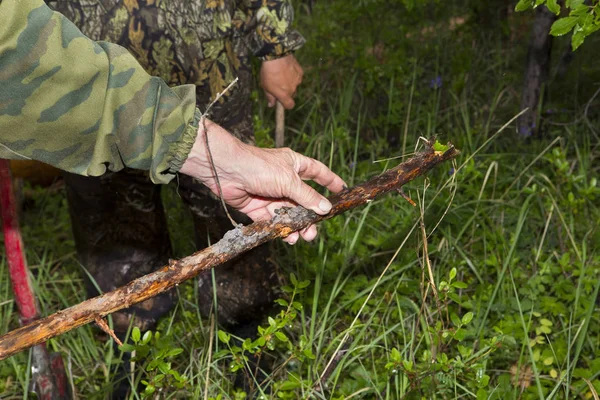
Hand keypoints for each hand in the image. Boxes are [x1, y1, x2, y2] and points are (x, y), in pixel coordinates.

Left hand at [180, 119, 345, 243]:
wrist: (226, 172)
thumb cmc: (259, 167)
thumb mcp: (288, 181)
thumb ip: (307, 196)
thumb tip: (326, 208)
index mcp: (294, 165)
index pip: (318, 173)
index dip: (331, 182)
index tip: (343, 192)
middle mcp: (284, 180)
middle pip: (304, 200)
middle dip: (310, 216)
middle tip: (314, 231)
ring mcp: (271, 194)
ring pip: (289, 214)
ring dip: (296, 226)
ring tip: (301, 237)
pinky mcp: (258, 207)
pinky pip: (273, 221)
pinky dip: (279, 229)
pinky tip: (285, 236)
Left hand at [260, 54, 303, 108]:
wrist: (276, 55)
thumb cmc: (268, 72)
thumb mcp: (265, 86)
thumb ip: (269, 97)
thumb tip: (271, 105)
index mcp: (284, 95)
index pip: (290, 105)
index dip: (286, 104)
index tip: (281, 100)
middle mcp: (293, 89)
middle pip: (291, 95)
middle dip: (286, 92)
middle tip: (278, 84)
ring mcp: (298, 81)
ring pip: (294, 85)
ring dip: (290, 83)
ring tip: (282, 74)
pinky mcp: (300, 72)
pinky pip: (297, 77)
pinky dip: (293, 75)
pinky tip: (287, 69)